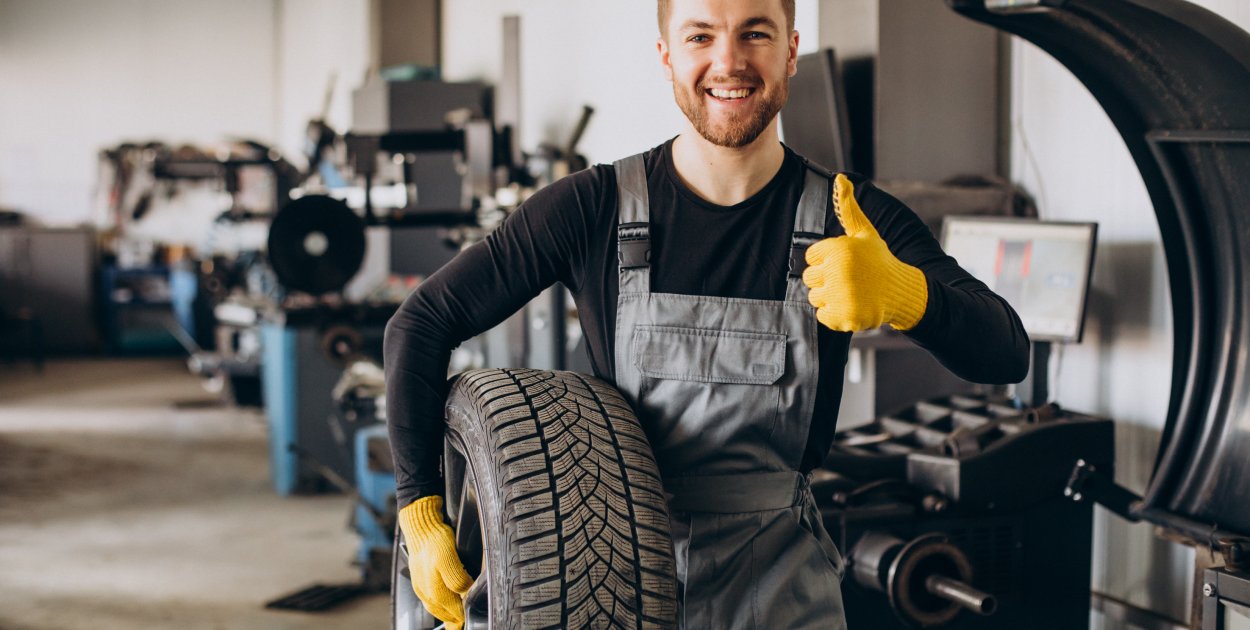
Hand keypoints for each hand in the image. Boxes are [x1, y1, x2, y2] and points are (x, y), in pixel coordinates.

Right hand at [397, 496, 473, 629]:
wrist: (419, 525)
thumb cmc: (434, 539)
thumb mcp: (448, 557)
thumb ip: (457, 579)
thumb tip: (466, 594)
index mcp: (434, 589)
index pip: (454, 611)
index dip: (465, 615)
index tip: (472, 617)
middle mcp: (426, 591)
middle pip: (445, 613)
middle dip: (455, 618)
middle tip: (464, 622)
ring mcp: (421, 586)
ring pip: (436, 607)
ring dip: (447, 613)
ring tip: (456, 617)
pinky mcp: (419, 579)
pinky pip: (430, 598)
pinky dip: (440, 604)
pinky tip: (445, 601)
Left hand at [802, 174, 927, 331]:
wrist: (902, 291)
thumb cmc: (879, 260)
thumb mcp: (864, 233)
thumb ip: (848, 208)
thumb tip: (840, 178)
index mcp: (839, 249)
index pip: (810, 257)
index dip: (826, 261)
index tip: (845, 263)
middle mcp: (839, 271)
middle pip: (809, 278)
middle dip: (826, 279)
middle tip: (849, 279)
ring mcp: (841, 295)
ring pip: (814, 297)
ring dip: (830, 297)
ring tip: (851, 292)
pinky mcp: (844, 316)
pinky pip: (822, 316)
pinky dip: (835, 314)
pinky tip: (852, 305)